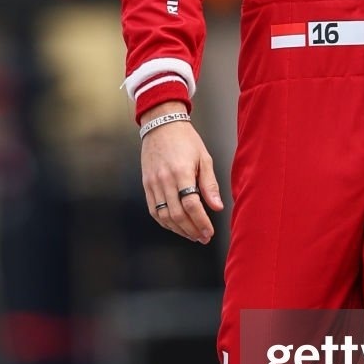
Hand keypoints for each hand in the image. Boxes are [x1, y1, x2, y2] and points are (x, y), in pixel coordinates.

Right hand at [140, 106, 222, 243]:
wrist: (161, 125)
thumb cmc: (186, 140)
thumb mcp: (204, 158)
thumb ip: (210, 184)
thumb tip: (217, 207)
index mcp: (182, 172)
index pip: (192, 205)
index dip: (201, 222)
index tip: (209, 231)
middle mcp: (165, 180)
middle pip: (177, 215)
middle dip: (192, 230)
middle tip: (203, 238)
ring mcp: (153, 183)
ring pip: (164, 216)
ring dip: (179, 230)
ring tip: (192, 235)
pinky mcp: (146, 185)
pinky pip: (154, 210)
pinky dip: (165, 223)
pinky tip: (176, 227)